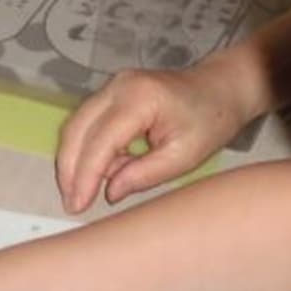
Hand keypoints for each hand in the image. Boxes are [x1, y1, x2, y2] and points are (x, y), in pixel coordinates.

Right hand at [55, 63, 258, 213]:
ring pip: (77, 125)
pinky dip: (88, 149)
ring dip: (75, 161)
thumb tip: (109, 192)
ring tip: (87, 191)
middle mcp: (120, 86)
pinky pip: (88, 122)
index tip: (78, 204)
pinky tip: (104, 171)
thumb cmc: (210, 120)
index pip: (101, 141)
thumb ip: (144, 175)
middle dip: (70, 170)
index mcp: (141, 98)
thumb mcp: (184, 157)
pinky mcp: (112, 92)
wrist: (220, 89)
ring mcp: (113, 85)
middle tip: (72, 204)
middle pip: (77, 129)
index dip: (86, 176)